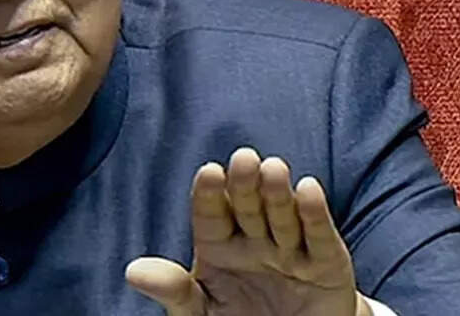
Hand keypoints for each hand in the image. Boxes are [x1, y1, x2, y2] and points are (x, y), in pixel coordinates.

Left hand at [126, 148, 369, 315]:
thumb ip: (174, 290)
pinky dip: (314, 214)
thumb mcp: (200, 311)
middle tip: (244, 159)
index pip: (210, 214)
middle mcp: (254, 240)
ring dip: (277, 193)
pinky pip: (318, 238)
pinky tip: (308, 189)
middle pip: (247, 207)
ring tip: (273, 169)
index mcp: (218, 246)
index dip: (209, 194)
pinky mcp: (326, 265)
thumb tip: (133, 272)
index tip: (208, 172)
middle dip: (245, 185)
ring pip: (282, 216)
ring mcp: (290, 250)